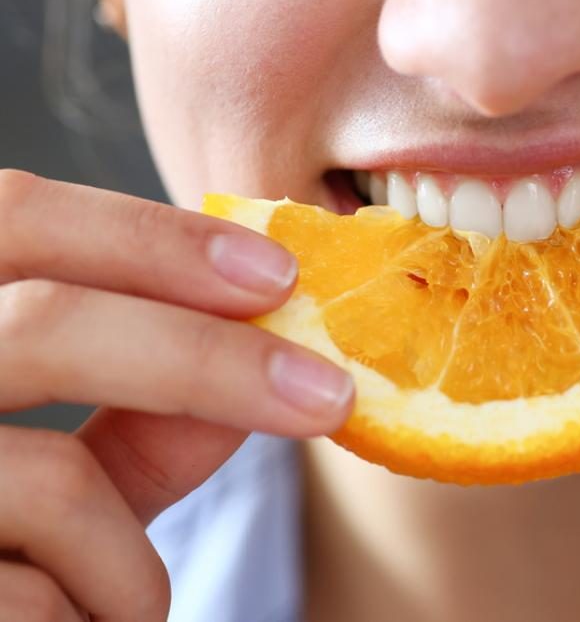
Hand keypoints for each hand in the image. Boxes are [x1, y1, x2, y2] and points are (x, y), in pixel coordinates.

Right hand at [0, 169, 353, 620]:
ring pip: (52, 481)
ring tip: (135, 604)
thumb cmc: (1, 557)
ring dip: (133, 560)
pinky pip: (33, 597)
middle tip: (328, 393)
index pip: (12, 216)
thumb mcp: (68, 480)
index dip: (150, 237)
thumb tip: (271, 342)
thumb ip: (147, 414)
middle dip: (209, 358)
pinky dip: (101, 614)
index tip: (279, 274)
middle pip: (43, 324)